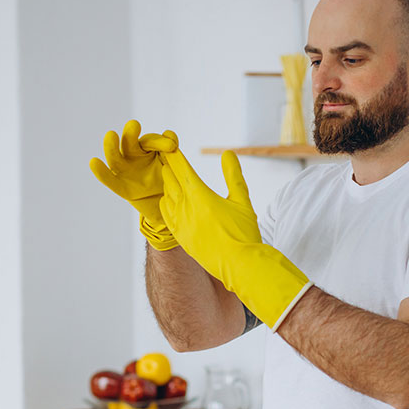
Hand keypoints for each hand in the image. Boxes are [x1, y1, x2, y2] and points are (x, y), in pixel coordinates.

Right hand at [89, 119, 178, 250]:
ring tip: (111, 134)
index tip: (172, 147)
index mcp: (147, 148)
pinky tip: (94, 162)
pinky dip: (101, 172)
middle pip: (129, 142)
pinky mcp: (120, 186)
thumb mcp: (173, 165)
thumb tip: (169, 138)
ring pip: (115, 157)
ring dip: (112, 146)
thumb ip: (171, 152)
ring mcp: (125, 170)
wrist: (167, 203)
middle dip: (130, 133)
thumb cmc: (169, 179)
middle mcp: (133, 155)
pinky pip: (109, 179)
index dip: (160, 142)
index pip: (151, 140)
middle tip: (134, 125)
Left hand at [160, 149, 312, 330]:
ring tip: (167, 176)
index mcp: (199, 195)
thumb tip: (227, 153)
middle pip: (170, 180)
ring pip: (167, 196)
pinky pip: (166, 215)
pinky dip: (166, 203)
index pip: (181, 168)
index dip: (174, 154)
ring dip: (167, 184)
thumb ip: (233, 175)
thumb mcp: (242, 200)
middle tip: (164, 155)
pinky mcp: (180, 237)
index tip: (169, 143)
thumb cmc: (244, 233)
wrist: (239, 265)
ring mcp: (180, 223)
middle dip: (169, 166)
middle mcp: (185, 207)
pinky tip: (169, 201)